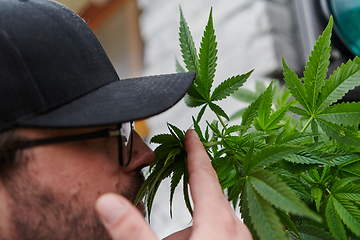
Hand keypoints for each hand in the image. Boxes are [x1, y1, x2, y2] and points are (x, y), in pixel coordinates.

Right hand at [95, 129, 252, 239]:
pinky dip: (200, 239)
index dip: (195, 150)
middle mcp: (235, 229)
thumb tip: (106, 202)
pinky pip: (215, 236)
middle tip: (160, 239)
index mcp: (218, 223)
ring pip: (207, 224)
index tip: (191, 132)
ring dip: (187, 236)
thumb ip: (132, 230)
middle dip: (179, 218)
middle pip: (202, 204)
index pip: (203, 174)